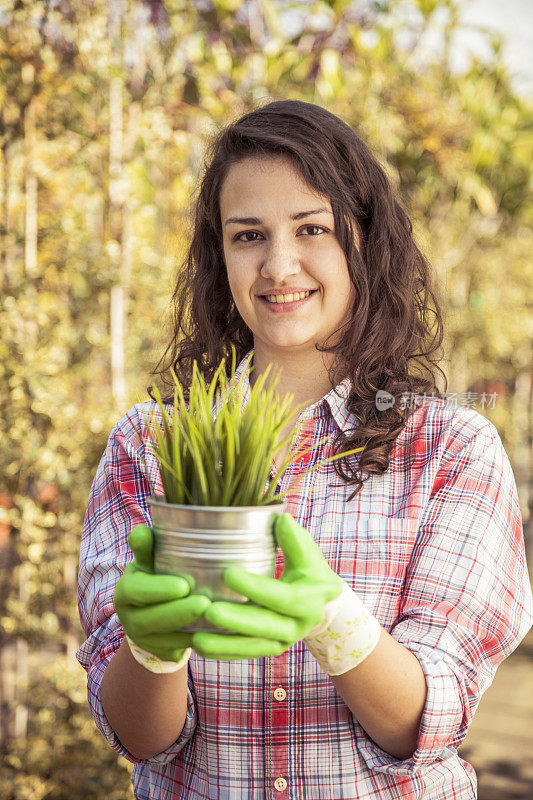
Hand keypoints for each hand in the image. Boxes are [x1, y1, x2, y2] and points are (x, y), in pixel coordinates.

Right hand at [114, 525, 210, 661]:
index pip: (136, 590)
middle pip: (151, 619)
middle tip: (204, 603)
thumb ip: (148, 546)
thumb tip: (143, 530)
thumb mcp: (151, 560)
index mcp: (126, 591)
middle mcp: (129, 618)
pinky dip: (198, 641)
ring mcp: (145, 639)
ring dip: (190, 630)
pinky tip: (218, 632)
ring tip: (215, 618)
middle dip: (179, 612)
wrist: (155, 609)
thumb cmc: (157, 575)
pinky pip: (179, 651)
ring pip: (166, 640)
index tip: (184, 585)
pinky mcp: (162, 653)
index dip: (158, 589)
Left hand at [192, 513, 342, 660]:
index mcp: (308, 600)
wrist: (321, 603)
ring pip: (252, 646)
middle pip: (264, 626)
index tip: (227, 574)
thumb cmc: (309, 570)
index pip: (281, 596)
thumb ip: (294, 539)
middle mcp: (297, 626)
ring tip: (195, 639)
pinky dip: (222, 652)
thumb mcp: (307, 554)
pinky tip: (197, 647)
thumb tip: (282, 519)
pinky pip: (244, 654)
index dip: (255, 587)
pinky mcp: (268, 649)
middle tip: (208, 612)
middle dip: (236, 621)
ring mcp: (282, 641)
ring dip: (223, 644)